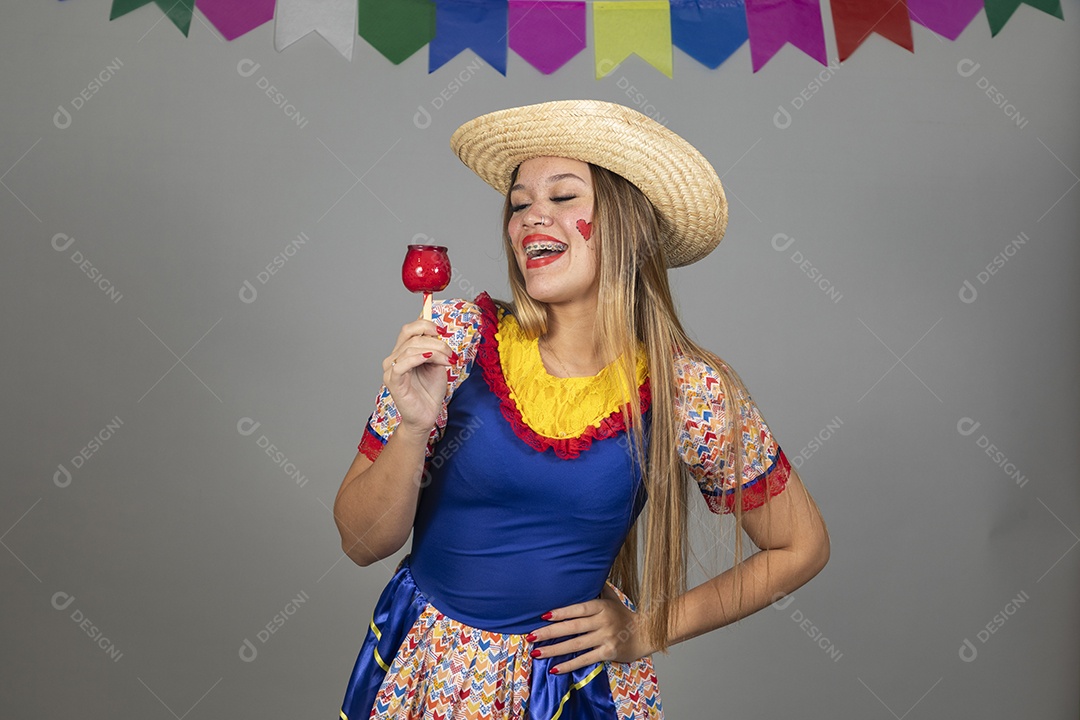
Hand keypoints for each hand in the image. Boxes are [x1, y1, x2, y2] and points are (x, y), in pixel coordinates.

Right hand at [381, 318, 457, 433]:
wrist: (426, 415)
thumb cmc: (429, 392)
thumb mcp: (437, 364)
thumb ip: (435, 349)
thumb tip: (438, 333)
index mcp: (402, 352)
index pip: (409, 329)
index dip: (426, 325)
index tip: (442, 332)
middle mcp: (394, 358)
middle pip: (412, 336)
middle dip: (435, 341)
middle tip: (450, 353)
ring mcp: (391, 369)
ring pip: (410, 348)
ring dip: (433, 351)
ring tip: (447, 361)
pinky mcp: (392, 381)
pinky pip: (402, 363)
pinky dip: (418, 358)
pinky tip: (429, 359)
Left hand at [527, 584, 652, 673]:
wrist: (645, 634)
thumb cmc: (624, 615)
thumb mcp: (612, 598)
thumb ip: (598, 587)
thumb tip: (585, 570)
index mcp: (601, 606)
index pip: (578, 609)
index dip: (560, 612)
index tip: (542, 616)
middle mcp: (603, 621)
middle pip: (572, 627)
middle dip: (550, 632)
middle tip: (530, 636)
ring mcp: (606, 638)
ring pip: (576, 644)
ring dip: (554, 650)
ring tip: (536, 653)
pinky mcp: (608, 653)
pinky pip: (585, 659)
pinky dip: (570, 665)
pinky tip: (555, 669)